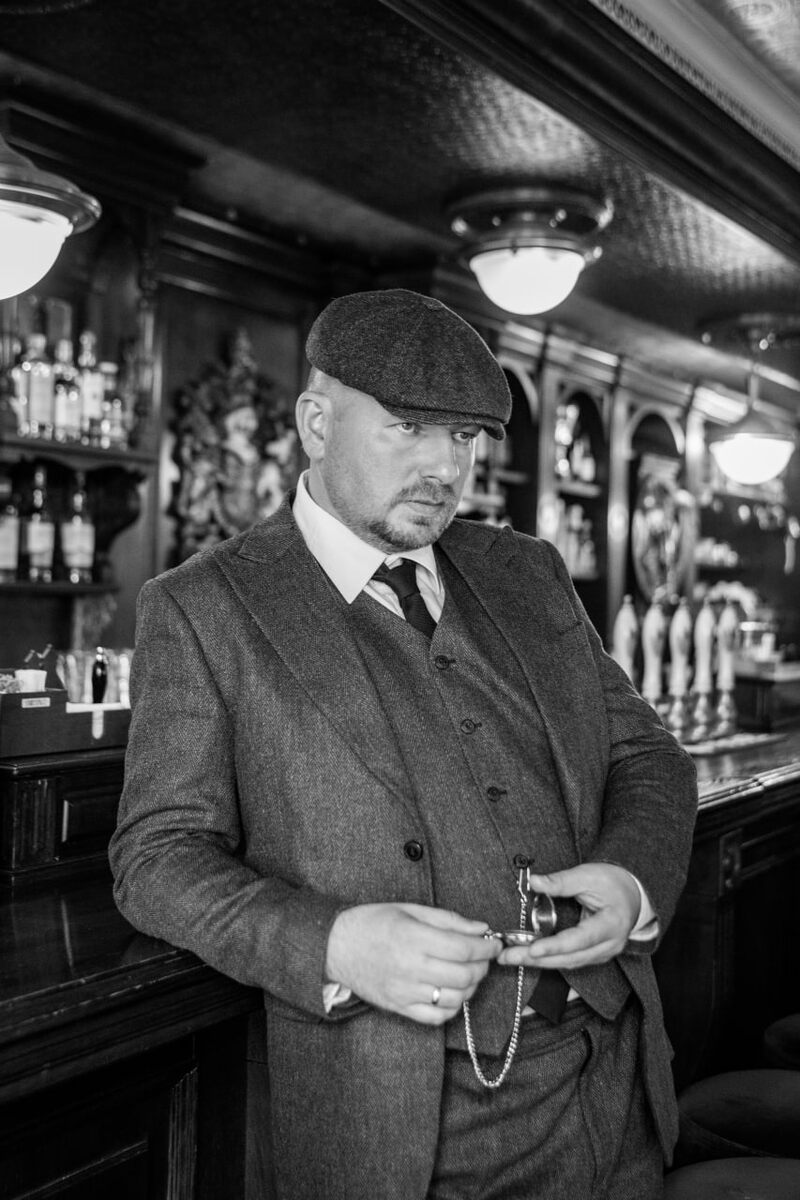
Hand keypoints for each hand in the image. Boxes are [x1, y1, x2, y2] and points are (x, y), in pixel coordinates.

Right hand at [325, 902, 500, 1025]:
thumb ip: (448, 920)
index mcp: (413, 937)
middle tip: (483, 957)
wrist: (336, 945)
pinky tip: (451, 992)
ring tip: (468, 973)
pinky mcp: (398, 1007)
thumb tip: (481, 929)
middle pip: (463, 975)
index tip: (494, 943)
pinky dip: (451, 1007)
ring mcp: (404, 991)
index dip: (486, 947)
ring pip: (454, 998)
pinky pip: (436, 1017)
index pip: (463, 948)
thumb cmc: (372, 922)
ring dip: (470, 987)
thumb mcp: (410, 909)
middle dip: (482, 966)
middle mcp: (410, 966)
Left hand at [497, 863, 639, 970]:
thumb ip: (561, 881)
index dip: (555, 946)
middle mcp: (609, 945)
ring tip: (509, 957)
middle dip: (536, 959)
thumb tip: (534, 882)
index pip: (580, 939)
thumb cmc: (613, 882)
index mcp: (611, 924)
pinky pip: (569, 961)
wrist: (633, 894)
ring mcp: (602, 953)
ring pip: (567, 963)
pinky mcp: (594, 955)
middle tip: (506, 956)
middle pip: (569, 958)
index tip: (532, 949)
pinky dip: (548, 959)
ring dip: (538, 962)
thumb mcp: (588, 875)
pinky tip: (527, 956)